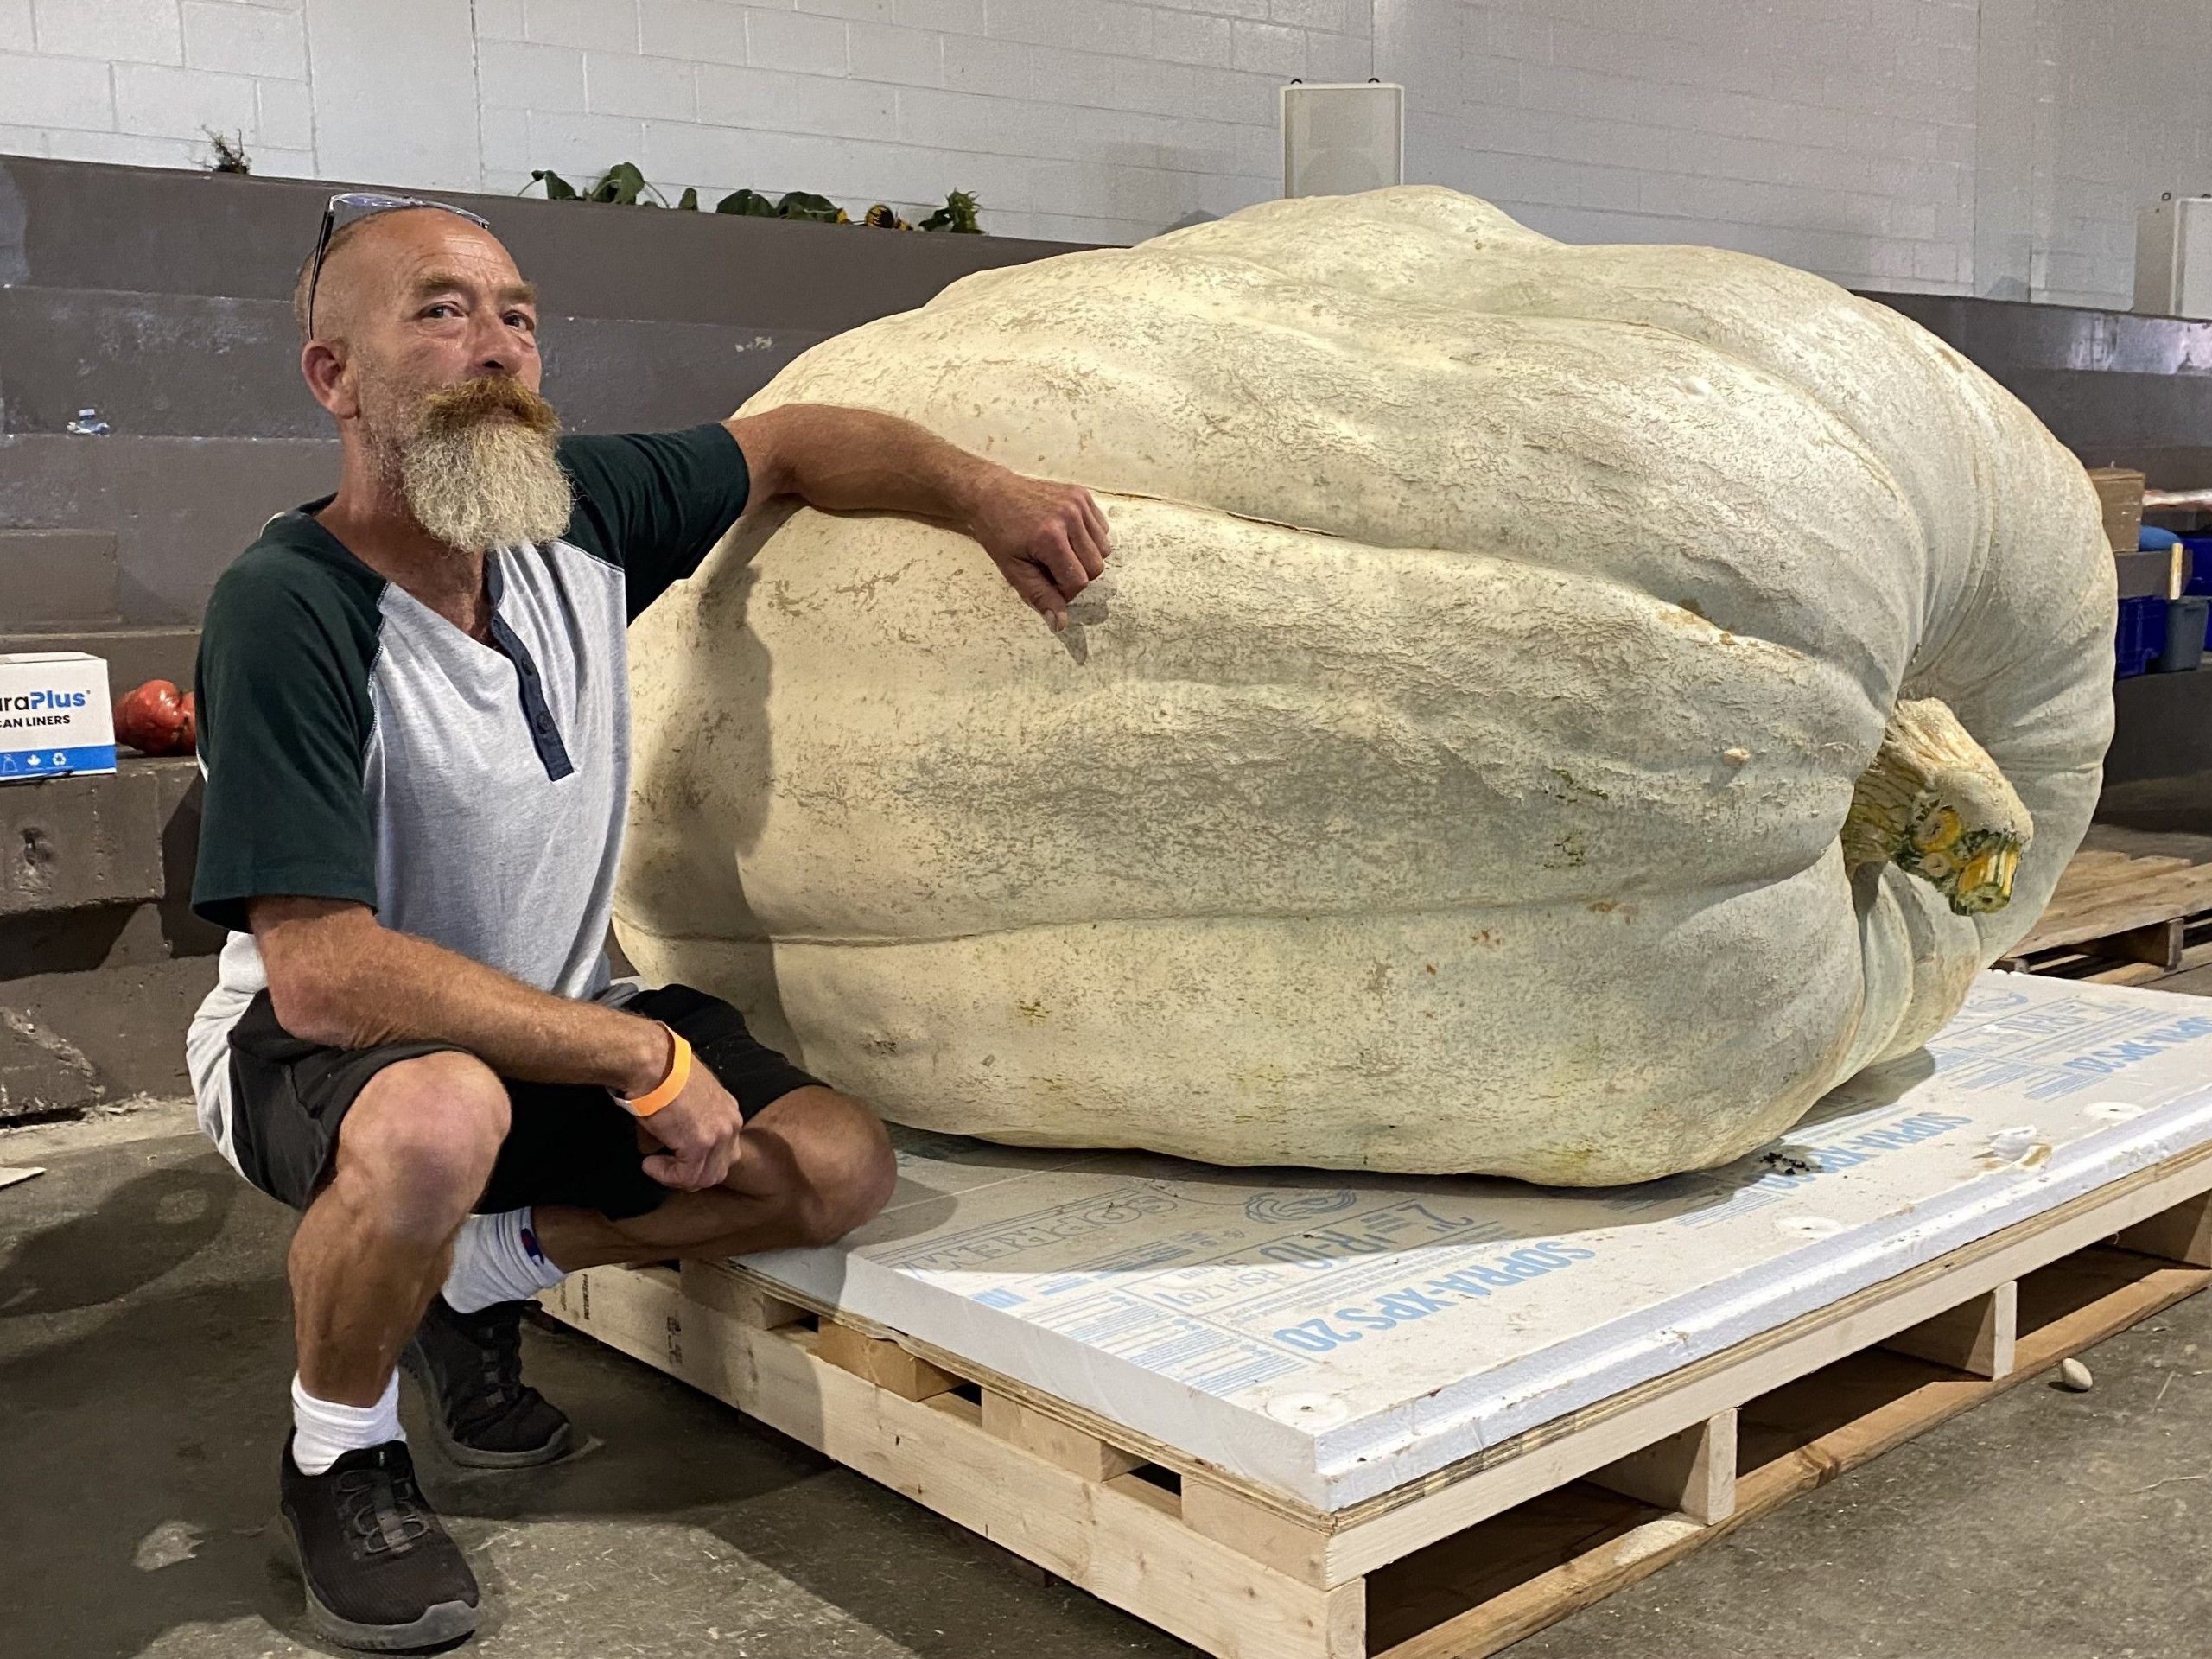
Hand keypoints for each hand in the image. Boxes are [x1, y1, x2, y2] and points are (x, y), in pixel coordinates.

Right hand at [638, 1062, 743, 1190]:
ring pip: (705, 1178)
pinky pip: (687, 1177)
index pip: (725, 1152)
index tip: (673, 1158)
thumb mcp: (684, 1103)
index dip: (699, 1162)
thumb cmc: (660, 1076)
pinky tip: (649, 1163)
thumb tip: (659, 1149)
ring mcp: (719, 1135)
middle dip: (691, 1175)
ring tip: (654, 1164)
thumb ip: (685, 1128)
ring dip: (676, 1177)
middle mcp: (731, 1124)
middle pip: (719, 1169)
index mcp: (728, 1111)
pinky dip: (665, 1175)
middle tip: (666, 1168)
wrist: (652, 1064)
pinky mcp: (701, 1144)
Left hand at [965, 469, 1111, 631]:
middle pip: (1096, 566)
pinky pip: (1102, 529)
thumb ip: (1040, 597)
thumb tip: (1060, 624)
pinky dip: (1089, 538)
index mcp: (1049, 537)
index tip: (1047, 583)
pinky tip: (1067, 536)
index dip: (1065, 591)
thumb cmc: (998, 532)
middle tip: (1052, 568)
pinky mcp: (1082, 495)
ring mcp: (1077, 502)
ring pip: (1103, 549)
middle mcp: (1069, 516)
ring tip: (1059, 551)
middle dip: (1077, 575)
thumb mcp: (1013, 569)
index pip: (1079, 581)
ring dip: (1085, 557)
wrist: (991, 494)